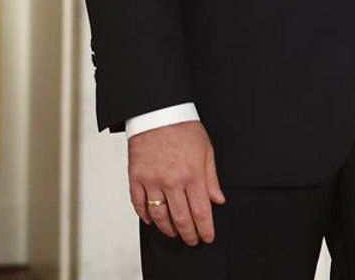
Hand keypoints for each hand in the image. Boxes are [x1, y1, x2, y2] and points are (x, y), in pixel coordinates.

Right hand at [128, 120, 223, 245]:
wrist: (158, 113)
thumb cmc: (185, 129)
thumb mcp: (207, 151)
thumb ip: (211, 179)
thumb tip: (218, 200)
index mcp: (193, 174)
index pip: (201, 211)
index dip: (205, 228)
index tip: (207, 237)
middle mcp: (172, 181)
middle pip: (180, 218)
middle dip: (188, 234)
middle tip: (192, 241)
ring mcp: (152, 180)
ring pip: (159, 216)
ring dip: (167, 229)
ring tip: (174, 233)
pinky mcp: (136, 177)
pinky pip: (139, 204)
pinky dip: (145, 216)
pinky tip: (152, 221)